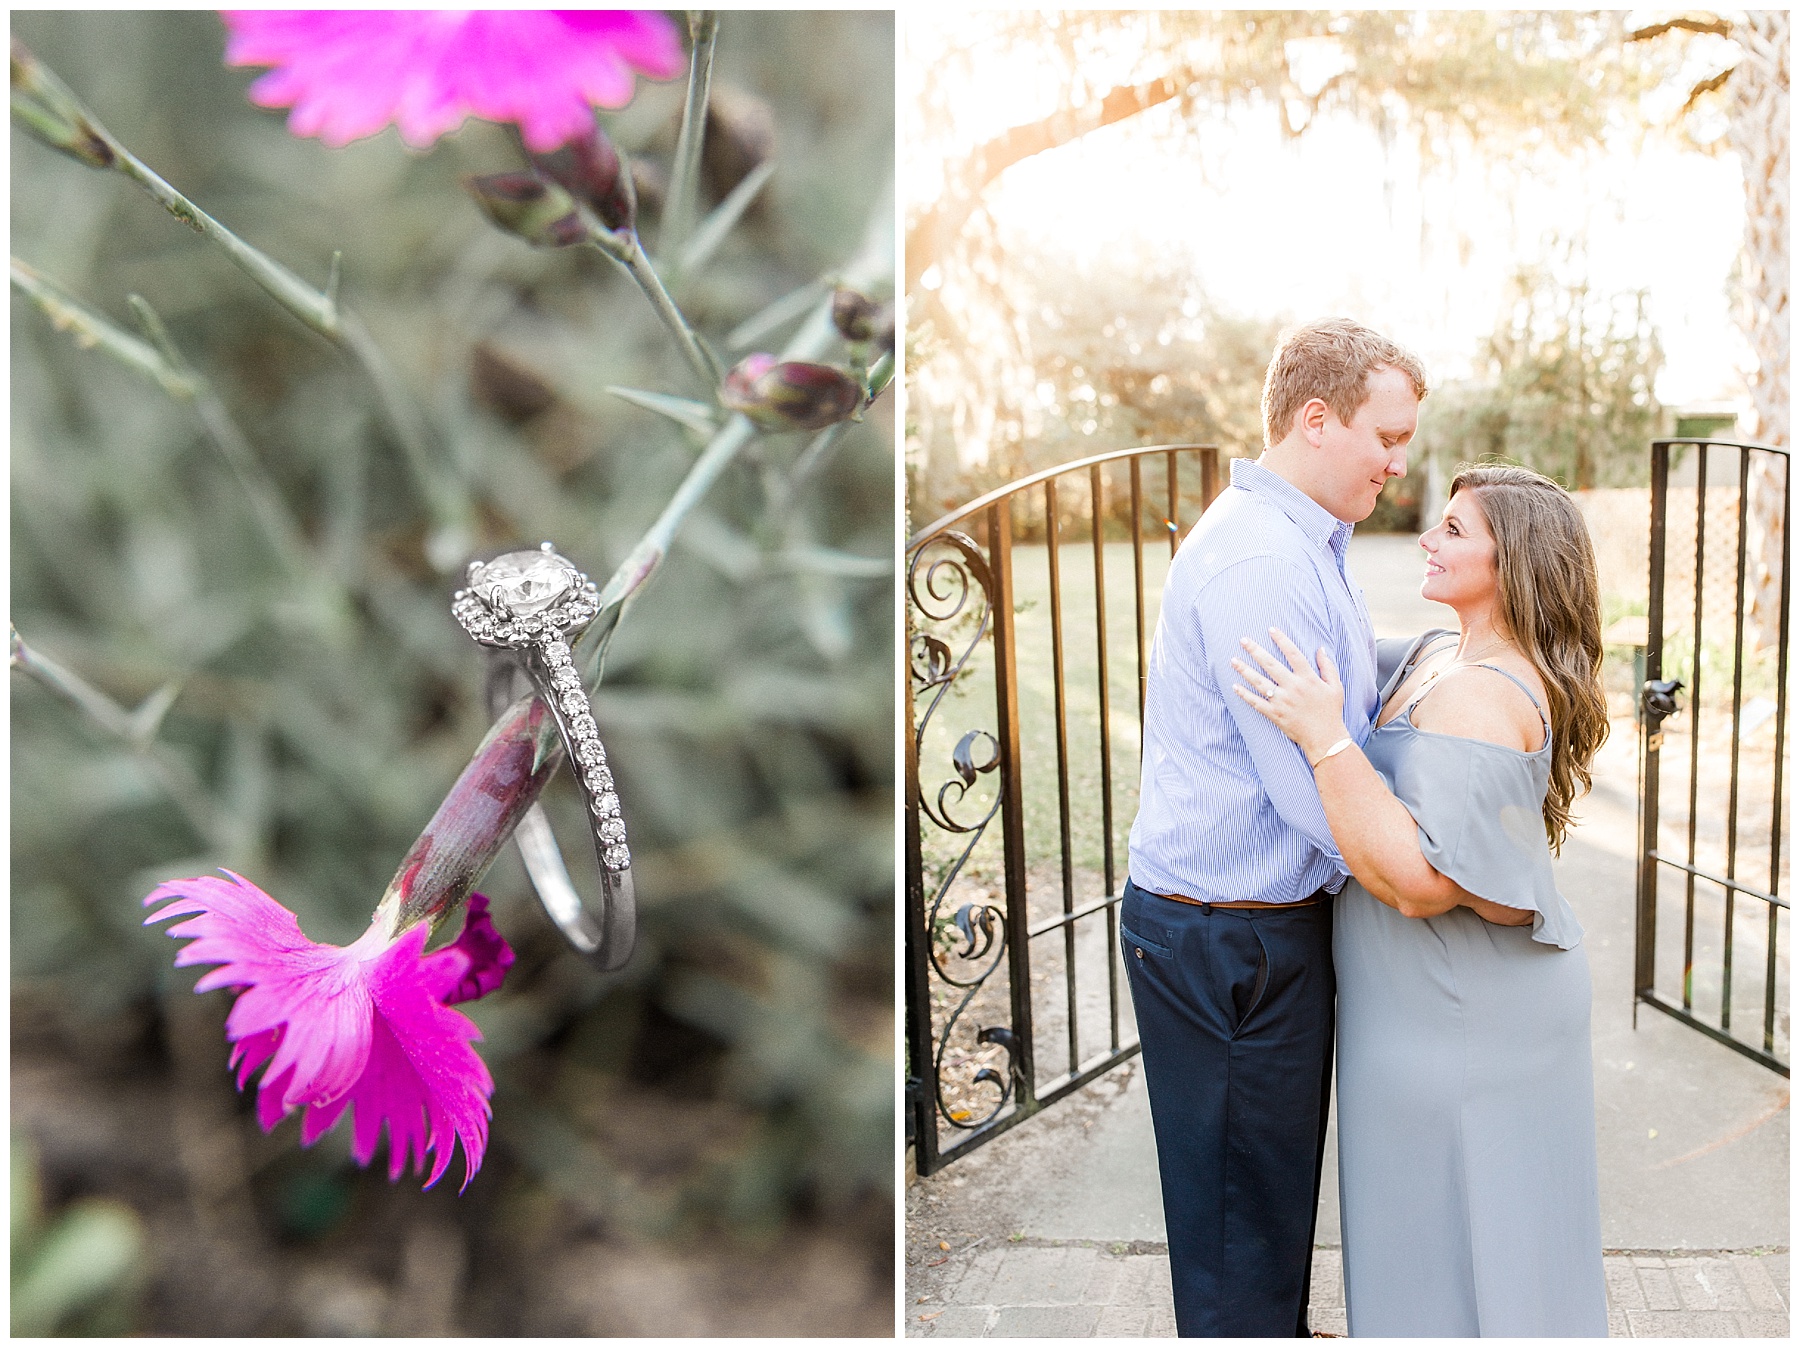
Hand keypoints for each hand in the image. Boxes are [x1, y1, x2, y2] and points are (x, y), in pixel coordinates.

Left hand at [1231, 627, 1346, 761]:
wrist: (1325, 738)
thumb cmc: (1331, 711)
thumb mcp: (1335, 687)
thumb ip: (1327, 666)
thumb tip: (1320, 648)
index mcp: (1308, 678)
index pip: (1293, 653)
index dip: (1281, 640)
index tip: (1271, 629)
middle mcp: (1293, 687)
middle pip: (1270, 664)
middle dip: (1255, 650)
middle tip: (1243, 639)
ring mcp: (1282, 701)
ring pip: (1259, 682)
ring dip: (1244, 670)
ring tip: (1233, 660)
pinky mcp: (1275, 714)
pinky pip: (1256, 702)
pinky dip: (1245, 695)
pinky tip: (1235, 686)